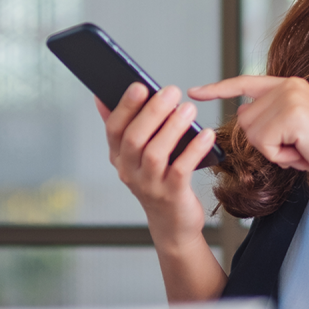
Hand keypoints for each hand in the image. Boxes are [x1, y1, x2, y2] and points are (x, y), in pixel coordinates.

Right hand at [96, 83, 215, 248]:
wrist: (172, 223)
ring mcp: (149, 185)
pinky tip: (206, 134)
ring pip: (155, 153)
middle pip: (134, 139)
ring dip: (172, 128)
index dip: (125, 107)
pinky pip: (181, 170)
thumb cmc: (158, 180)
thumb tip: (102, 97)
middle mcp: (129, 171)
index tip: (139, 85)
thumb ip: (123, 127)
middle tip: (170, 91)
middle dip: (152, 112)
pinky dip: (193, 150)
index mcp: (119, 157)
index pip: (114, 129)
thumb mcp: (136, 156)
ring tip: (189, 108)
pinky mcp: (171, 195)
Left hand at [189, 76, 308, 191]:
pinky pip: (265, 144)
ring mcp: (290, 98)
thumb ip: (269, 117)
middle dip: (264, 142)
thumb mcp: (293, 129)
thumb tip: (243, 116)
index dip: (218, 89)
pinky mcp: (292, 115)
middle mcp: (289, 85)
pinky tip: (301, 152)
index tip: (195, 91)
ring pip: (253, 133)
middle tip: (295, 146)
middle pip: (245, 119)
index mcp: (289, 85)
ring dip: (273, 151)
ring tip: (300, 149)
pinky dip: (280, 157)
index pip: (244, 83)